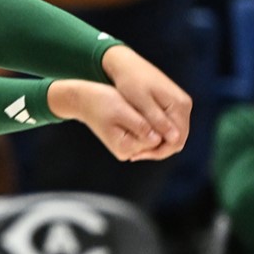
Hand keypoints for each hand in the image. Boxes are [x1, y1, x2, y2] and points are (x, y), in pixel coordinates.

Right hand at [48, 78, 183, 162]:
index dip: (168, 127)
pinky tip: (153, 112)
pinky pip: (149, 135)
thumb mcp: (122, 111)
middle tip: (170, 108)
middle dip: (166, 129)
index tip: (168, 109)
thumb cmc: (101, 102)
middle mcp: (128, 153)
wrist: (83, 100)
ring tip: (161, 108)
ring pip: (156, 140)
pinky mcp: (129, 141)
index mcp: (126, 147)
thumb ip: (141, 126)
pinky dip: (153, 125)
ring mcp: (128, 148)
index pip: (158, 141)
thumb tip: (161, 138)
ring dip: (161, 126)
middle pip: (159, 145)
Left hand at [100, 46, 190, 159]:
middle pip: (179, 138)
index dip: (160, 151)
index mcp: (179, 105)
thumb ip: (157, 120)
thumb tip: (174, 139)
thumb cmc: (130, 82)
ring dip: (158, 143)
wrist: (126, 64)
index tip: (138, 155)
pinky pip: (169, 125)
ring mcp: (179, 104)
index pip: (178, 139)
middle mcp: (184, 105)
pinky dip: (157, 134)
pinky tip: (140, 138)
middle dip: (159, 150)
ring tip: (136, 149)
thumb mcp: (141, 102)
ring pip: (174, 133)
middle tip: (136, 155)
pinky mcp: (171, 104)